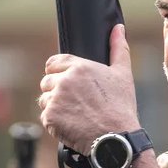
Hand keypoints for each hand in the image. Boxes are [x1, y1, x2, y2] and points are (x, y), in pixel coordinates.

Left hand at [38, 24, 139, 154]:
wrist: (116, 139)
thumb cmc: (121, 108)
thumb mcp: (123, 75)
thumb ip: (118, 49)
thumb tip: (118, 28)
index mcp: (80, 67)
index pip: (53, 63)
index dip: (58, 73)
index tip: (69, 86)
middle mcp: (65, 80)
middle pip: (46, 82)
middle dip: (57, 92)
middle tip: (76, 105)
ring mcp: (55, 99)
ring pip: (44, 100)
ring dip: (55, 108)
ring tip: (75, 116)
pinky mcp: (50, 117)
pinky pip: (45, 117)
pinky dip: (55, 123)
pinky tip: (72, 126)